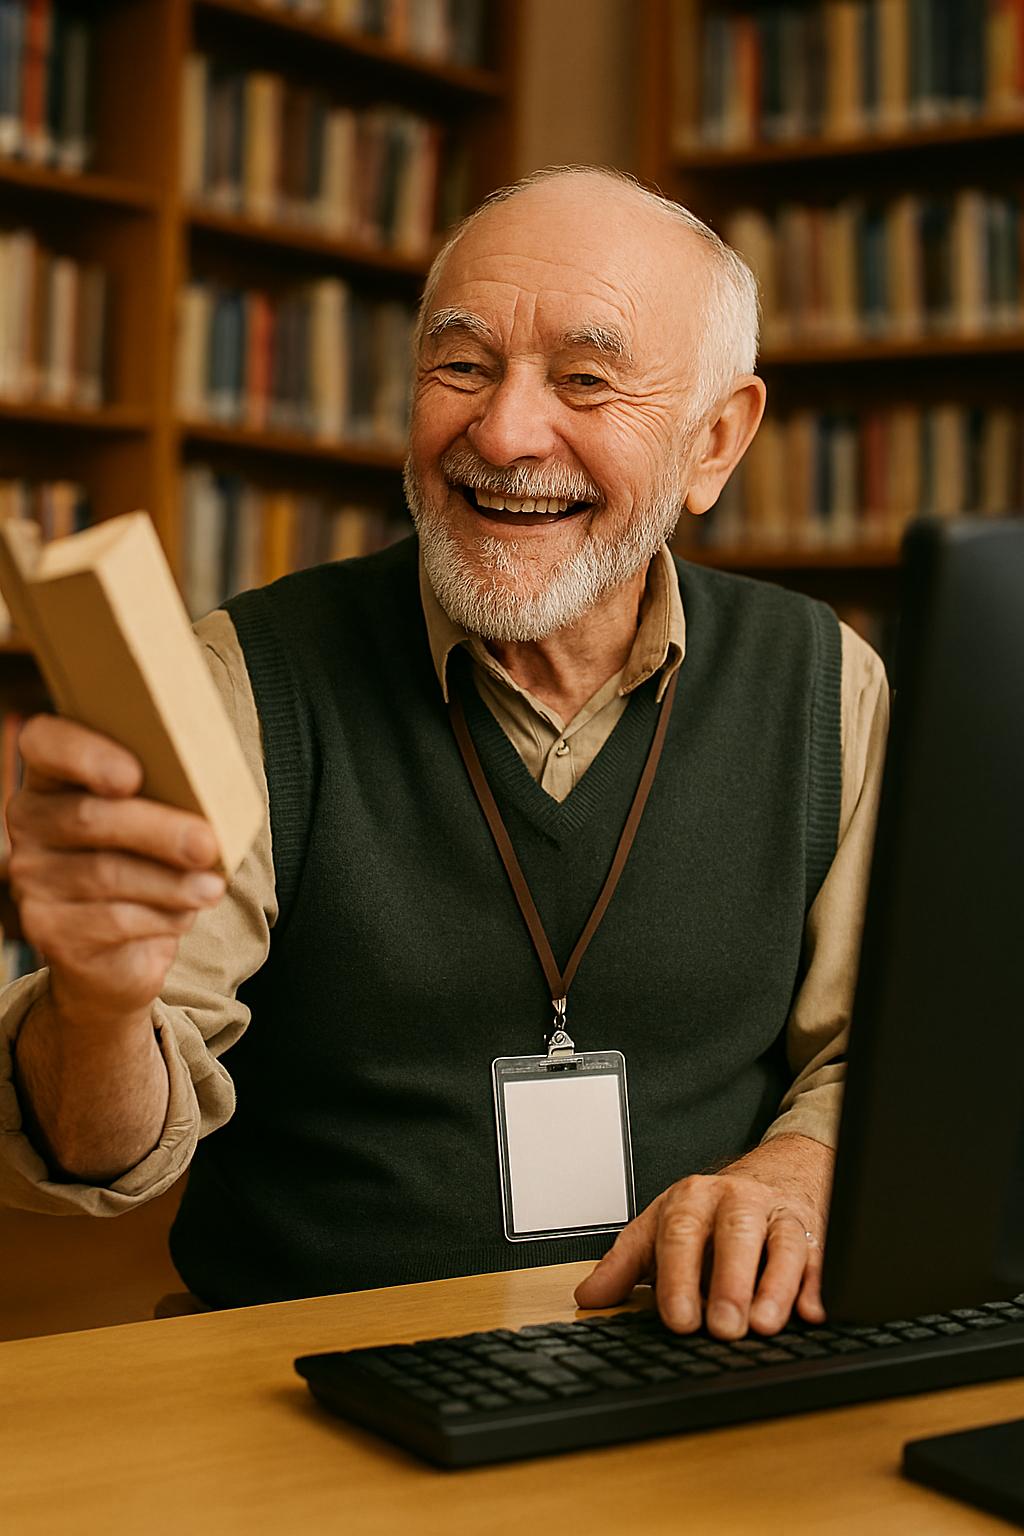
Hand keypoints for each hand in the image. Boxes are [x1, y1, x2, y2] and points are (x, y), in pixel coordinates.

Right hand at [8, 714, 224, 1027]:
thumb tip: (216, 794)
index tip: (132, 776)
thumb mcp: (157, 813)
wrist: (118, 941)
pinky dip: (159, 918)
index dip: (83, 754)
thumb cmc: (149, 855)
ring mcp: (33, 877)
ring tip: (211, 887)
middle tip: (207, 844)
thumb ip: (169, 789)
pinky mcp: (49, 928)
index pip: (44, 743)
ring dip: (169, 882)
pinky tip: (186, 914)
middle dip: (156, 831)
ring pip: (106, 874)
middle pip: (88, 818)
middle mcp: (31, 821)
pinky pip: (111, 920)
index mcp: (53, 774)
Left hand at [574, 1135, 832, 1338]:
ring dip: (776, 1285)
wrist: (774, 1174)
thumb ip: (624, 1265)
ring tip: (765, 1324)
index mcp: (692, 1200)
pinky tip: (815, 1311)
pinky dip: (819, 1285)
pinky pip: (821, 1257)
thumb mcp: (659, 1230)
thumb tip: (590, 1297)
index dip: (679, 1278)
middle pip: (735, 1234)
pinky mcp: (815, 1234)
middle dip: (729, 1281)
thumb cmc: (709, 1213)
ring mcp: (778, 1216)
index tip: (679, 1319)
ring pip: (782, 1243)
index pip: (681, 1234)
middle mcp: (737, 1202)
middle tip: (723, 1326)